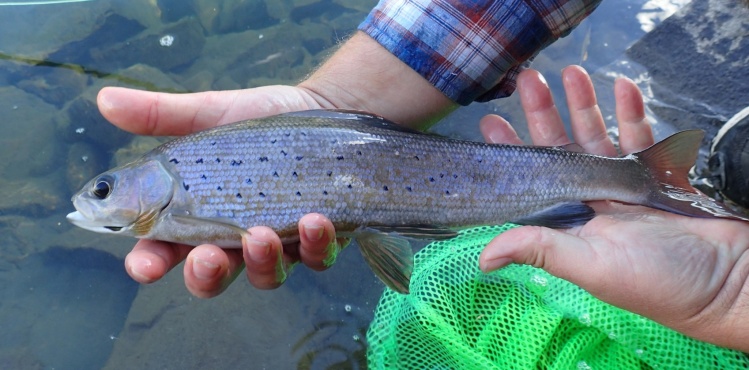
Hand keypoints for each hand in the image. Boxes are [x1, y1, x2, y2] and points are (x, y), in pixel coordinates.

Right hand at [100, 84, 342, 296]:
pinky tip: (314, 221)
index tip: (144, 266)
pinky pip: (317, 258)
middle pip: (213, 276)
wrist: (321, 111)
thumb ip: (161, 114)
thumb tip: (104, 99)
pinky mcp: (319, 241)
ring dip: (260, 263)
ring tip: (261, 234)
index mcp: (197, 216)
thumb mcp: (210, 115)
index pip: (163, 250)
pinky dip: (315, 246)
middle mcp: (235, 239)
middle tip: (206, 257)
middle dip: (206, 275)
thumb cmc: (258, 122)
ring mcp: (279, 244)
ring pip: (265, 276)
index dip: (149, 263)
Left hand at [477, 65, 748, 351]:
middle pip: (562, 149)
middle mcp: (593, 201)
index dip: (514, 152)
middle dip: (544, 114)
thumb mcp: (593, 267)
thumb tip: (484, 257)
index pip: (534, 180)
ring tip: (570, 72)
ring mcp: (626, 187)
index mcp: (571, 222)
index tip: (492, 122)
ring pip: (599, 137)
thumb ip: (542, 250)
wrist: (728, 280)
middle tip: (528, 81)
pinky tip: (622, 87)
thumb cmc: (658, 282)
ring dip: (585, 105)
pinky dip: (633, 112)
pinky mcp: (659, 177)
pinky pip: (643, 138)